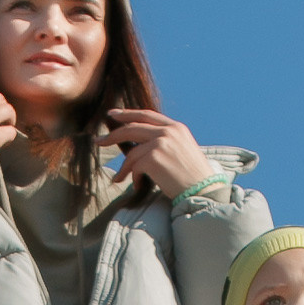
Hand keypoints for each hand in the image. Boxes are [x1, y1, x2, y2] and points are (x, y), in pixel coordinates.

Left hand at [105, 108, 220, 199]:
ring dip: (124, 167)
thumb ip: (165, 143)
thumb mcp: (182, 151)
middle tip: (99, 141)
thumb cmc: (193, 177)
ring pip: (131, 151)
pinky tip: (137, 186)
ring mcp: (161, 142)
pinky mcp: (154, 157)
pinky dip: (133, 178)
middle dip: (113, 134)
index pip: (147, 115)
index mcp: (176, 127)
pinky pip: (134, 166)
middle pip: (132, 127)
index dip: (128, 114)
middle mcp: (168, 131)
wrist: (204, 191)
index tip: (113, 115)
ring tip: (120, 178)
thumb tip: (139, 147)